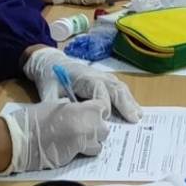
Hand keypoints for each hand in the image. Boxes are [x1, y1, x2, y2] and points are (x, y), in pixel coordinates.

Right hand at [0, 100, 109, 172]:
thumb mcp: (56, 106)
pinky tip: (72, 149)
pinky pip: (87, 154)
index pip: (103, 108)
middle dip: (97, 129)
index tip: (94, 115)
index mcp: (81, 109)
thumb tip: (80, 111)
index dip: (98, 112)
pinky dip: (84, 153)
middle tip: (86, 129)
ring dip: (92, 142)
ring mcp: (82, 142)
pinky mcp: (76, 157)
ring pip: (99, 144)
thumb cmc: (33, 120)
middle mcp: (86, 125)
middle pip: (105, 128)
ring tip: (80, 141)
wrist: (19, 139)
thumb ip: (73, 109)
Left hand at [24, 47, 142, 121]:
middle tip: (133, 119)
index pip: (98, 89)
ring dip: (130, 102)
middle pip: (114, 88)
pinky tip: (135, 111)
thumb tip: (65, 122)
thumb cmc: (50, 79)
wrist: (51, 63)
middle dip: (125, 103)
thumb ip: (56, 106)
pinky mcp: (106, 81)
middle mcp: (97, 75)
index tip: (105, 118)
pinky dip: (128, 100)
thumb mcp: (47, 93)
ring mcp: (104, 77)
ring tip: (138, 117)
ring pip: (120, 89)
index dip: (103, 103)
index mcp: (82, 77)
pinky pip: (120, 90)